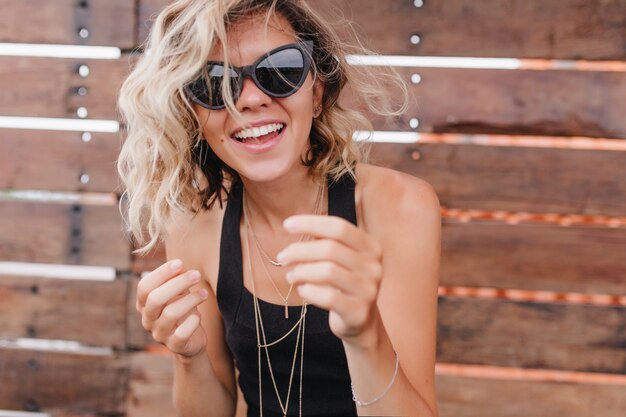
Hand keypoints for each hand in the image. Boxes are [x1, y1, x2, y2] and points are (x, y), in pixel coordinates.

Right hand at [135, 259, 208, 358]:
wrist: (190, 339)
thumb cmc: (182, 308)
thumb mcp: (177, 292)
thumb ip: (175, 279)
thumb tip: (180, 266)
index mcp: (144, 304)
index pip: (144, 287)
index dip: (161, 273)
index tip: (180, 262)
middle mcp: (147, 319)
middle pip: (155, 299)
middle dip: (178, 284)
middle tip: (197, 274)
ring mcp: (159, 334)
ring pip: (171, 314)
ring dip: (190, 300)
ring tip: (204, 293)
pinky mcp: (174, 345)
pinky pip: (182, 333)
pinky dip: (192, 321)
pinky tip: (199, 315)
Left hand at [278, 215, 383, 346]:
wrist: (360, 321)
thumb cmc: (342, 284)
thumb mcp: (340, 259)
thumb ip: (325, 242)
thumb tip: (294, 225)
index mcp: (370, 247)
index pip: (339, 227)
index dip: (311, 223)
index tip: (287, 225)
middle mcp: (374, 267)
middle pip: (330, 249)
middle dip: (300, 251)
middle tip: (282, 257)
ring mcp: (369, 290)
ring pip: (327, 272)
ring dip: (301, 272)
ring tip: (290, 276)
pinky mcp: (359, 312)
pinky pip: (328, 297)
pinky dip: (309, 291)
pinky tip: (302, 290)